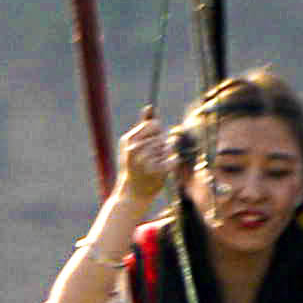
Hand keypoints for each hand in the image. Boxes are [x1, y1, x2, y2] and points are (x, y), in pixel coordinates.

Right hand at [103, 111, 180, 225]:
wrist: (132, 195)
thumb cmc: (134, 168)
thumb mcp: (133, 146)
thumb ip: (143, 126)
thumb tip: (150, 107)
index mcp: (129, 140)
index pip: (154, 124)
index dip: (157, 132)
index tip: (150, 144)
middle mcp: (136, 149)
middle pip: (162, 136)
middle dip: (161, 145)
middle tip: (151, 158)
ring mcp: (146, 160)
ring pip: (168, 148)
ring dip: (165, 156)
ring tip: (154, 166)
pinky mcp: (158, 171)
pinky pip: (174, 159)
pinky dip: (172, 163)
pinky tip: (163, 169)